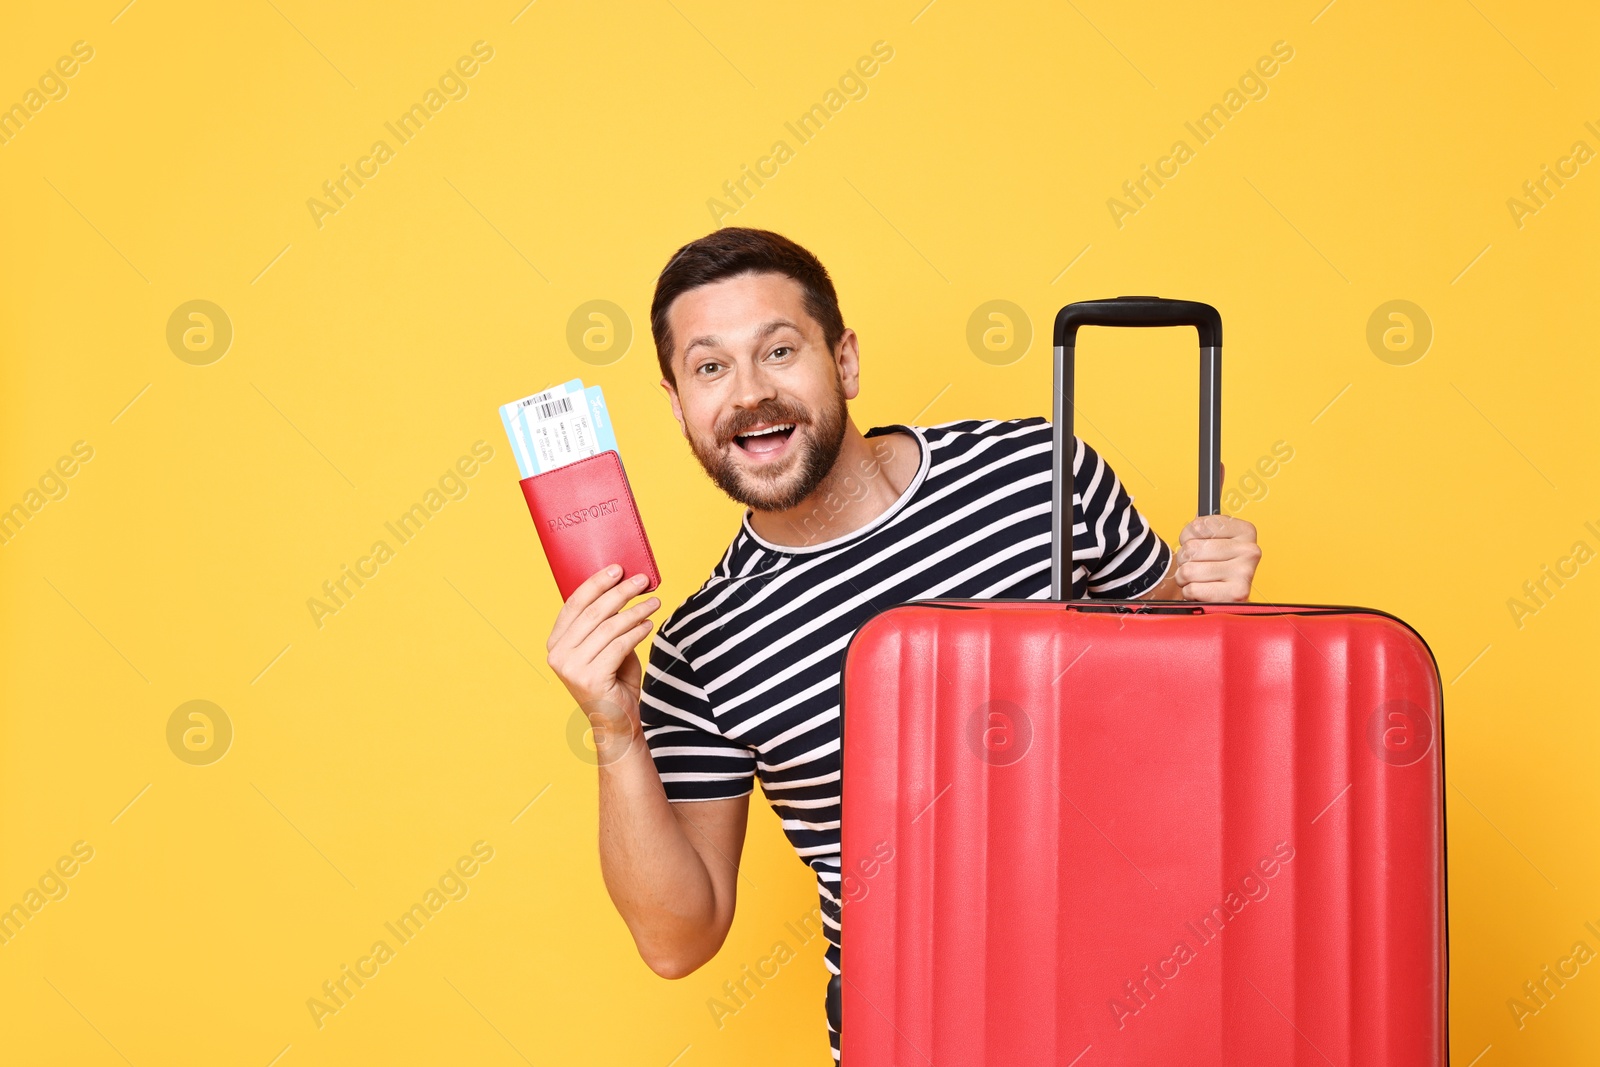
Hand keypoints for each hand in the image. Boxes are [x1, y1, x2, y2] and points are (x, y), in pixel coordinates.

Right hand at [546, 565, 660, 761]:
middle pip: (593, 612)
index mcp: (556, 642)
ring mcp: (571, 668)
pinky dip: (637, 632)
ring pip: (609, 627)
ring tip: (654, 603)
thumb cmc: (614, 680)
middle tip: (642, 581)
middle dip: (620, 592)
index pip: (574, 604)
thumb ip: (606, 622)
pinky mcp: (590, 678)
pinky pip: (619, 645)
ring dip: (635, 611)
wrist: (618, 722)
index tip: (617, 568)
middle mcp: (558, 654)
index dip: (596, 584)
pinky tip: (649, 625)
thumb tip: (621, 585)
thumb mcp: (606, 646)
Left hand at [1174, 513, 1259, 601]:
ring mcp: (1245, 572)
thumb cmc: (1218, 567)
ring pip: (1189, 570)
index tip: (1198, 545)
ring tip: (1199, 580)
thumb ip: (1202, 528)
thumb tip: (1192, 522)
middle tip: (1196, 567)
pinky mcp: (1237, 593)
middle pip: (1191, 549)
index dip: (1187, 539)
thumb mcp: (1214, 540)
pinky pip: (1192, 589)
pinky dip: (1190, 593)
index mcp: (1245, 530)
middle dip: (1184, 561)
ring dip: (1185, 578)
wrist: (1228, 598)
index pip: (1196, 526)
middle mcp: (1249, 549)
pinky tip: (1203, 591)